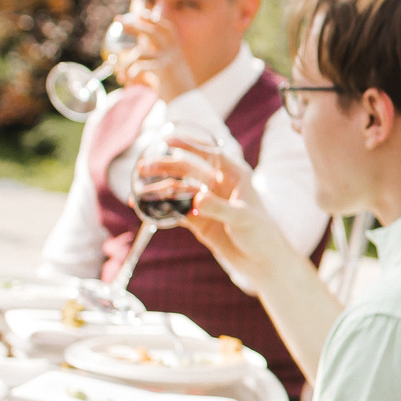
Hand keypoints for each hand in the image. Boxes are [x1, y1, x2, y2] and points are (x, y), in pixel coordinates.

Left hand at [114, 10, 196, 101]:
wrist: (188, 105)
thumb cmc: (176, 91)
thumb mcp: (168, 73)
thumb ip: (156, 62)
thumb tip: (136, 57)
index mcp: (176, 51)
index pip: (167, 28)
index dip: (154, 19)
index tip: (141, 13)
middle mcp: (173, 52)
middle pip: (152, 31)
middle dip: (134, 25)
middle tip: (118, 20)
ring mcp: (169, 59)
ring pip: (140, 52)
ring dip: (126, 63)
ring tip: (121, 75)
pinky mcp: (164, 70)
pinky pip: (140, 66)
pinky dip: (131, 73)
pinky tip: (128, 80)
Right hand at [155, 134, 298, 288]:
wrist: (262, 260)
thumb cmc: (261, 233)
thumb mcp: (243, 218)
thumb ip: (220, 208)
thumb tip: (196, 200)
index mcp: (235, 174)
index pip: (209, 152)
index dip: (189, 144)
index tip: (167, 140)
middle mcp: (218, 184)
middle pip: (187, 169)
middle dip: (166, 166)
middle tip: (143, 167)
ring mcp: (206, 201)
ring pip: (178, 188)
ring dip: (158, 187)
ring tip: (138, 189)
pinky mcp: (197, 219)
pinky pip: (174, 209)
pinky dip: (158, 207)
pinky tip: (140, 205)